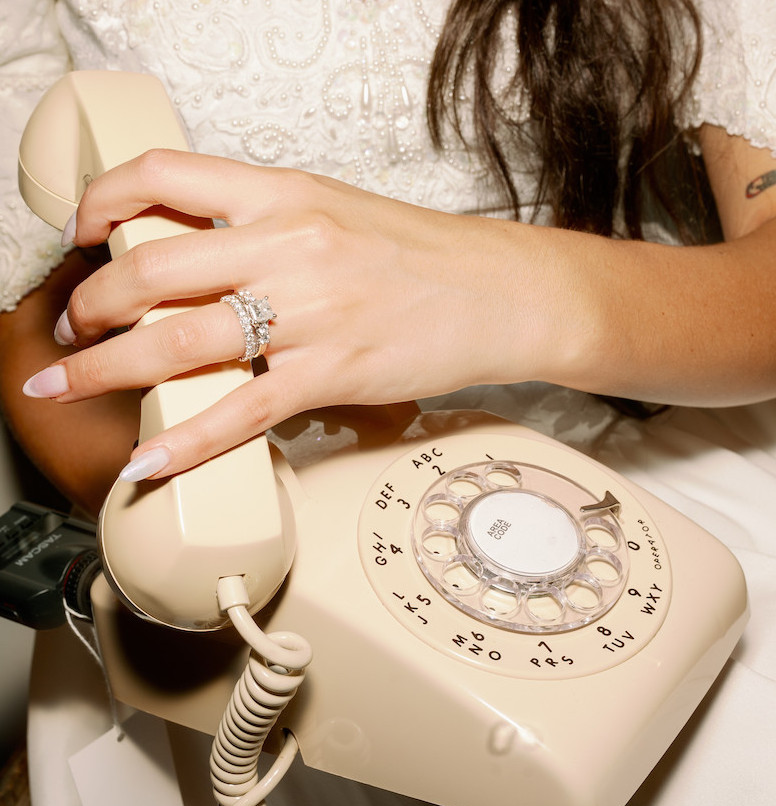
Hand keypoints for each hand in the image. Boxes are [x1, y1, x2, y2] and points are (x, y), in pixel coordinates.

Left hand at [22, 150, 555, 478]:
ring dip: (107, 369)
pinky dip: (184, 440)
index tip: (81, 233)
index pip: (163, 175)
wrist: (503, 292)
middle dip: (89, 305)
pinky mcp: (334, 374)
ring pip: (180, 341)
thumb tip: (198, 251)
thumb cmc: (428, 257)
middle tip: (72, 330)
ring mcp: (311, 314)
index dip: (100, 201)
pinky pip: (241, 411)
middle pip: (150, 267)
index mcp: (288, 194)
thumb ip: (265, 224)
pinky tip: (150, 460)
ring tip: (71, 383)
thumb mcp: (337, 212)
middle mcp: (291, 246)